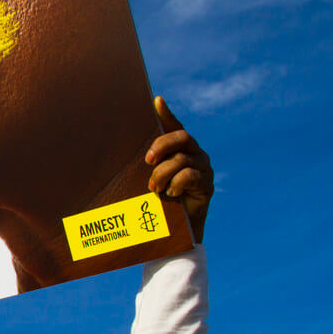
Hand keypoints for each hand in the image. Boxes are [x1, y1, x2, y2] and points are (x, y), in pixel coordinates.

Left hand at [145, 96, 213, 242]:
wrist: (175, 232)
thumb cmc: (157, 203)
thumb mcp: (147, 180)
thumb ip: (145, 165)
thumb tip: (124, 153)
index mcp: (179, 149)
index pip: (174, 126)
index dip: (166, 113)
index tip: (155, 101)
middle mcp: (195, 154)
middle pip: (182, 137)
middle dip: (162, 145)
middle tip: (148, 160)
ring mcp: (204, 169)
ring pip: (182, 159)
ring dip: (163, 173)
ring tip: (154, 188)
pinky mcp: (208, 186)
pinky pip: (191, 176)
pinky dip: (177, 184)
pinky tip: (170, 194)